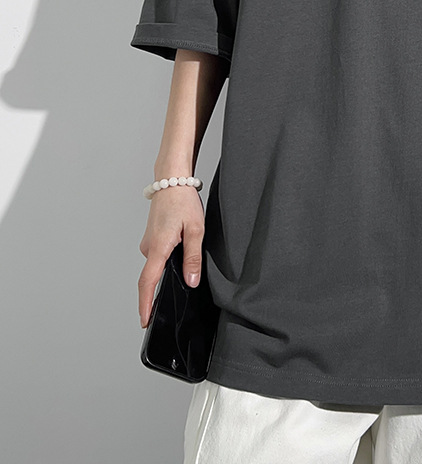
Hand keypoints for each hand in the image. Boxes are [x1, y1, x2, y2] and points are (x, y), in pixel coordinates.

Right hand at [137, 186, 204, 327]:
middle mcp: (148, 247)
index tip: (145, 321)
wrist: (171, 180)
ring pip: (157, 265)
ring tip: (183, 274)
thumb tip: (191, 282)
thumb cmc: (183, 201)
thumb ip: (193, 258)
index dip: (146, 304)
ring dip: (166, 272)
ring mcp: (148, 242)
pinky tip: (179, 257)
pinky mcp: (151, 238)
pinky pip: (157, 256)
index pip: (147, 283)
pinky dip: (165, 262)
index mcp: (158, 247)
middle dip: (160, 292)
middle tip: (171, 305)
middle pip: (152, 277)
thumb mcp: (196, 230)